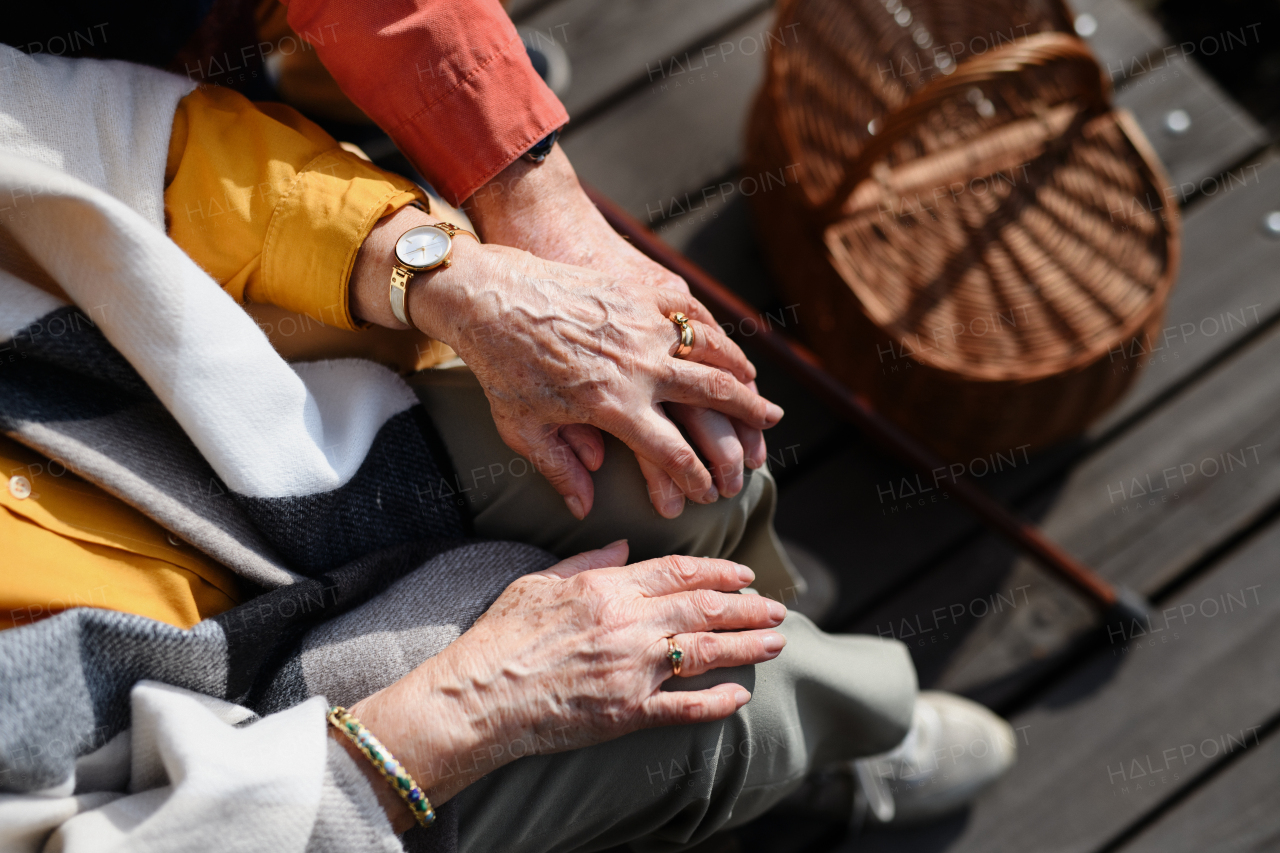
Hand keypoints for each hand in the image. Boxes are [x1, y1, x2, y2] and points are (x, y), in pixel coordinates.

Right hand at [341, 542, 786, 829]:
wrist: (479, 695)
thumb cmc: (500, 638)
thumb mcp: (538, 581)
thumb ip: (586, 562)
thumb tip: (622, 548)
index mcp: (607, 588)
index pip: (678, 572)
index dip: (718, 573)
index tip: (744, 575)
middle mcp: (628, 624)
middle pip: (704, 609)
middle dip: (748, 608)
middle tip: (777, 608)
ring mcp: (632, 669)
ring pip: (706, 652)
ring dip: (747, 646)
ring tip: (776, 643)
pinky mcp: (627, 711)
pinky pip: (684, 707)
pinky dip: (717, 702)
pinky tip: (741, 697)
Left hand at [350, 206, 783, 518]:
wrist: (488, 297)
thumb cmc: (501, 368)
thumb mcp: (523, 429)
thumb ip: (560, 470)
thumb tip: (583, 509)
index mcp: (613, 407)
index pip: (673, 453)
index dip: (697, 477)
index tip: (709, 491)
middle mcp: (638, 368)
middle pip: (713, 398)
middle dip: (748, 420)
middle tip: (769, 430)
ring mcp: (643, 326)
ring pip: (712, 353)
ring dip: (744, 375)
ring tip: (760, 391)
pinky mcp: (638, 293)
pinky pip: (692, 313)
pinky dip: (717, 333)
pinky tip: (729, 345)